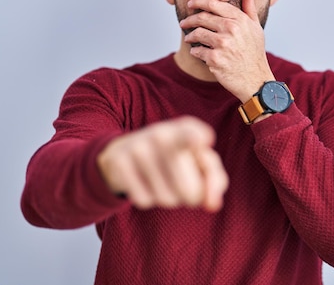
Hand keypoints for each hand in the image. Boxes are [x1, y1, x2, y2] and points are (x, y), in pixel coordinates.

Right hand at [97, 116, 228, 211]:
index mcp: (185, 129)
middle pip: (190, 191)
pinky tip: (143, 181)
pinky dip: (148, 198)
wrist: (125, 150)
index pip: (189, 133)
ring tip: (161, 178)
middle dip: (191, 197)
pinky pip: (144, 200)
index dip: (194, 138)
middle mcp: (161, 134)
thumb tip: (212, 205)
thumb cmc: (175, 158)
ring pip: (167, 199)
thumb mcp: (199, 161)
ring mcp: (138, 147)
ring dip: (169, 198)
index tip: (202, 140)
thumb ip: (215, 180)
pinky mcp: (119, 163)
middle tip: (183, 182)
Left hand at [179, 0, 274, 101]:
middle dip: (189, 19)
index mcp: (240, 19)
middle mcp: (231, 29)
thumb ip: (250, 9)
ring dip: (189, 36)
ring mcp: (222, 44)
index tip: (191, 3)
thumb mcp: (256, 29)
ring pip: (197, 33)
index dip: (198, 1)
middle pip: (201, 17)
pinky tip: (196, 51)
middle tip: (184, 22)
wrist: (255, 80)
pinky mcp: (215, 59)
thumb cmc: (254, 54)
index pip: (213, 3)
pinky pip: (197, 50)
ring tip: (188, 38)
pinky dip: (194, 51)